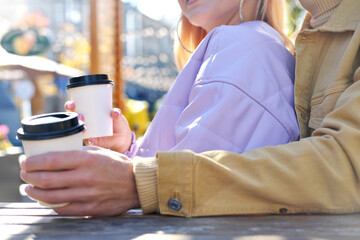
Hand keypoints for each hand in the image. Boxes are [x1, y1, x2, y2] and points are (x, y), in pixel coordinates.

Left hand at [19, 146, 140, 216]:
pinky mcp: (90, 208)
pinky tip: (46, 200)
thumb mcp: (99, 151)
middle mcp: (85, 177)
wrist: (136, 183)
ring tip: (29, 188)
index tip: (25, 162)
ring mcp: (87, 194)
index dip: (32, 162)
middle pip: (46, 179)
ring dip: (34, 193)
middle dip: (29, 177)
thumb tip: (55, 153)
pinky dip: (50, 205)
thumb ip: (78, 152)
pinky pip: (64, 209)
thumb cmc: (117, 164)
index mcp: (86, 159)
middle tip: (24, 174)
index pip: (50, 161)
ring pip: (51, 197)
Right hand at [65, 101, 131, 153]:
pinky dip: (90, 140)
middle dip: (73, 117)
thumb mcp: (118, 117)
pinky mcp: (93, 141)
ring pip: (78, 131)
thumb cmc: (118, 123)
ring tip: (85, 128)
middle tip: (80, 116)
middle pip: (74, 119)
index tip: (71, 104)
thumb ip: (117, 114)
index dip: (70, 106)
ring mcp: (88, 132)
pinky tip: (91, 139)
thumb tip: (115, 112)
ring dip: (79, 129)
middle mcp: (85, 122)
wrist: (122, 138)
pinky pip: (89, 141)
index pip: (75, 108)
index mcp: (89, 113)